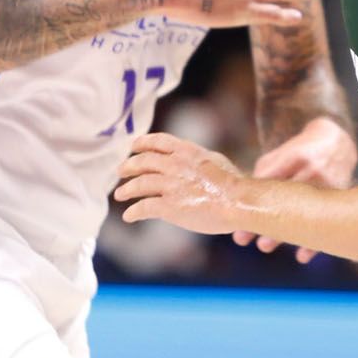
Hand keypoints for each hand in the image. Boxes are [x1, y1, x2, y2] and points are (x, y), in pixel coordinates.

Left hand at [114, 133, 247, 236]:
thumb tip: (187, 158)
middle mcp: (174, 164)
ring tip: (120, 194)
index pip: (157, 141)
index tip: (134, 147)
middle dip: (129, 166)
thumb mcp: (213, 159)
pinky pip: (144, 208)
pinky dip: (133, 212)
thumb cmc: (233, 183)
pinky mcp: (169, 206)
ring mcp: (170, 185)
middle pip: (143, 162)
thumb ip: (195, 158)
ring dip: (126, 190)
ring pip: (139, 184)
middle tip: (121, 171)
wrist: (238, 201)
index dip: (143, 143)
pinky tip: (129, 216)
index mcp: (186, 151)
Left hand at [234, 116, 357, 262]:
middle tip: (241, 238)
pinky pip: (325, 223)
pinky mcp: (338, 199)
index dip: (250, 201)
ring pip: (302, 215)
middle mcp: (313, 171)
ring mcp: (328, 186)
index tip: (235, 218)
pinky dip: (314, 242)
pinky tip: (301, 256)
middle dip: (262, 221)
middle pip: (283, 201)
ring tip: (263, 246)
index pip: (267, 181)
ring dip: (282, 234)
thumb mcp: (282, 153)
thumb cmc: (301, 151)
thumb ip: (264, 172)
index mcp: (295, 157)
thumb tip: (243, 198)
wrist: (338, 144)